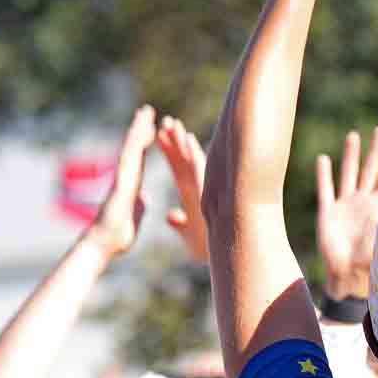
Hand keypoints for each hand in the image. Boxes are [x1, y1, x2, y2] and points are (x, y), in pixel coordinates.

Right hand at [83, 106, 155, 258]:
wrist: (105, 243)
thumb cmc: (118, 234)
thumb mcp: (136, 213)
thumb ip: (139, 202)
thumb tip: (142, 197)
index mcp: (133, 184)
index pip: (142, 159)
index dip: (148, 143)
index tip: (155, 128)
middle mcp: (127, 177)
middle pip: (136, 148)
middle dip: (142, 129)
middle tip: (148, 110)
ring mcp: (122, 178)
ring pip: (131, 149)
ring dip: (138, 129)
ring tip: (146, 112)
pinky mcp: (121, 182)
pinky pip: (129, 159)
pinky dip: (135, 144)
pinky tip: (141, 131)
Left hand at [155, 116, 209, 264]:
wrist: (219, 257)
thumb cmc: (206, 247)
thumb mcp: (189, 233)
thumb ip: (179, 223)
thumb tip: (170, 216)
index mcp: (190, 194)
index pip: (176, 168)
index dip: (168, 151)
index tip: (158, 134)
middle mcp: (197, 187)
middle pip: (182, 159)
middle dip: (173, 140)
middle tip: (165, 120)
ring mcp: (202, 188)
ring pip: (190, 160)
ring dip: (181, 142)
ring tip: (172, 123)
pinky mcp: (207, 191)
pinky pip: (198, 169)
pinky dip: (194, 154)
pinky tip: (188, 139)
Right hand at [315, 125, 377, 300]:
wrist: (348, 276)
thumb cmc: (372, 261)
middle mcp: (364, 202)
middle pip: (371, 169)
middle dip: (376, 150)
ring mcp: (345, 205)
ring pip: (349, 174)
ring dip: (351, 156)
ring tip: (354, 135)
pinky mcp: (328, 213)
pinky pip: (326, 190)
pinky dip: (324, 175)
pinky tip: (324, 159)